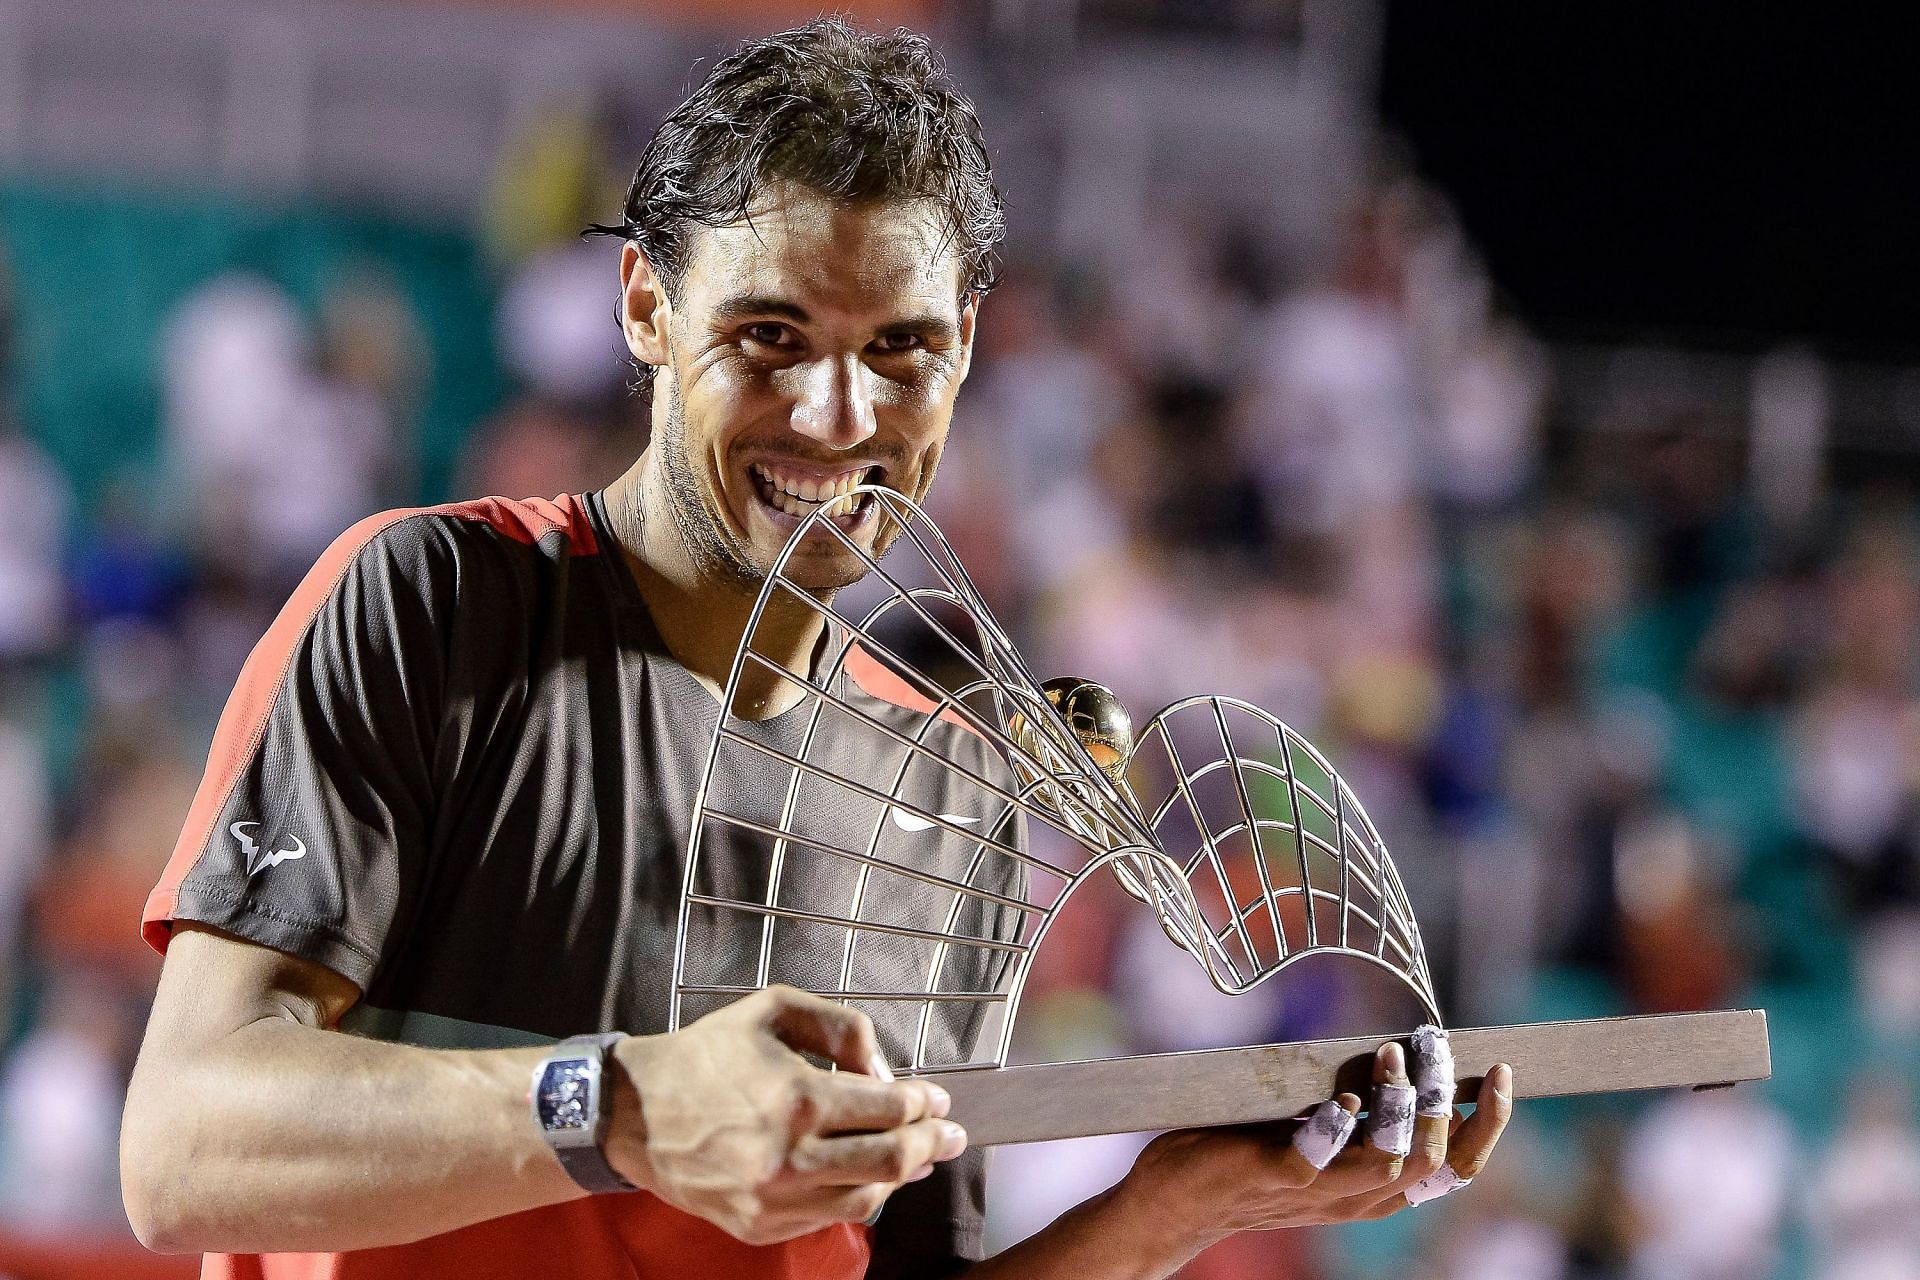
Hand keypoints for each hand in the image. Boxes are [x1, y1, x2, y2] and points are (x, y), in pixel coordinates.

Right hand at [603, 986, 964, 1244]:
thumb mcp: (775, 1009)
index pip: (891, 1109)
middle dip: (932, 1143)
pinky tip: (868, 1175)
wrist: (635, 1113)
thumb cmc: (707, 1054)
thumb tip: (885, 1073)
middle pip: (891, 1160)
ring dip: (902, 1175)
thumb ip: (842, 1028)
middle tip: (951, 1134)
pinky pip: (829, 1217)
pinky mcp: (760, 1226)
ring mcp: (774, 1199)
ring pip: (867, 1197)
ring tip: (918, 1156)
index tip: (938, 1098)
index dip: (926, 1103)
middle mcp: (789, 1156)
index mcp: (797, 1097)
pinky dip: (858, 1195)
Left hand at [1115, 1034, 1513, 1246]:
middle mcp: (1358, 1198)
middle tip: (1437, 1044)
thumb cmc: (1252, 1156)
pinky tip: (1341, 1102)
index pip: (1458, 1167)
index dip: (1489, 1123)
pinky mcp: (1273, 1177)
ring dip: (1399, 1108)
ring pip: (1390, 1166)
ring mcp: (1317, 1191)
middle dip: (1448, 1099)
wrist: (1177, 1201)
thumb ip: (1362, 1112)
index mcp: (1378, 1189)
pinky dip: (1335, 1131)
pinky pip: (1316, 1162)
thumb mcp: (1323, 1138)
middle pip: (1438, 1164)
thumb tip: (1399, 1056)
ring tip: (1391, 1056)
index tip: (1501, 1072)